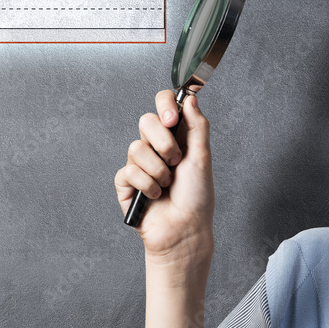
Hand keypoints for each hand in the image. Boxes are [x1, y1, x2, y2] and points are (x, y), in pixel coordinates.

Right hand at [115, 90, 214, 265]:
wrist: (185, 229)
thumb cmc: (197, 197)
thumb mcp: (202, 157)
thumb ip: (197, 125)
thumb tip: (191, 98)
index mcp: (176, 136)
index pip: (164, 105)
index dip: (164, 105)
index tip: (171, 118)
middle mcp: (156, 146)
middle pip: (146, 121)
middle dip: (163, 143)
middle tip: (175, 161)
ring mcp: (139, 163)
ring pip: (136, 148)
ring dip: (157, 170)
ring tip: (167, 185)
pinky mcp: (126, 182)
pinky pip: (128, 171)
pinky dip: (147, 185)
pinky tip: (155, 195)